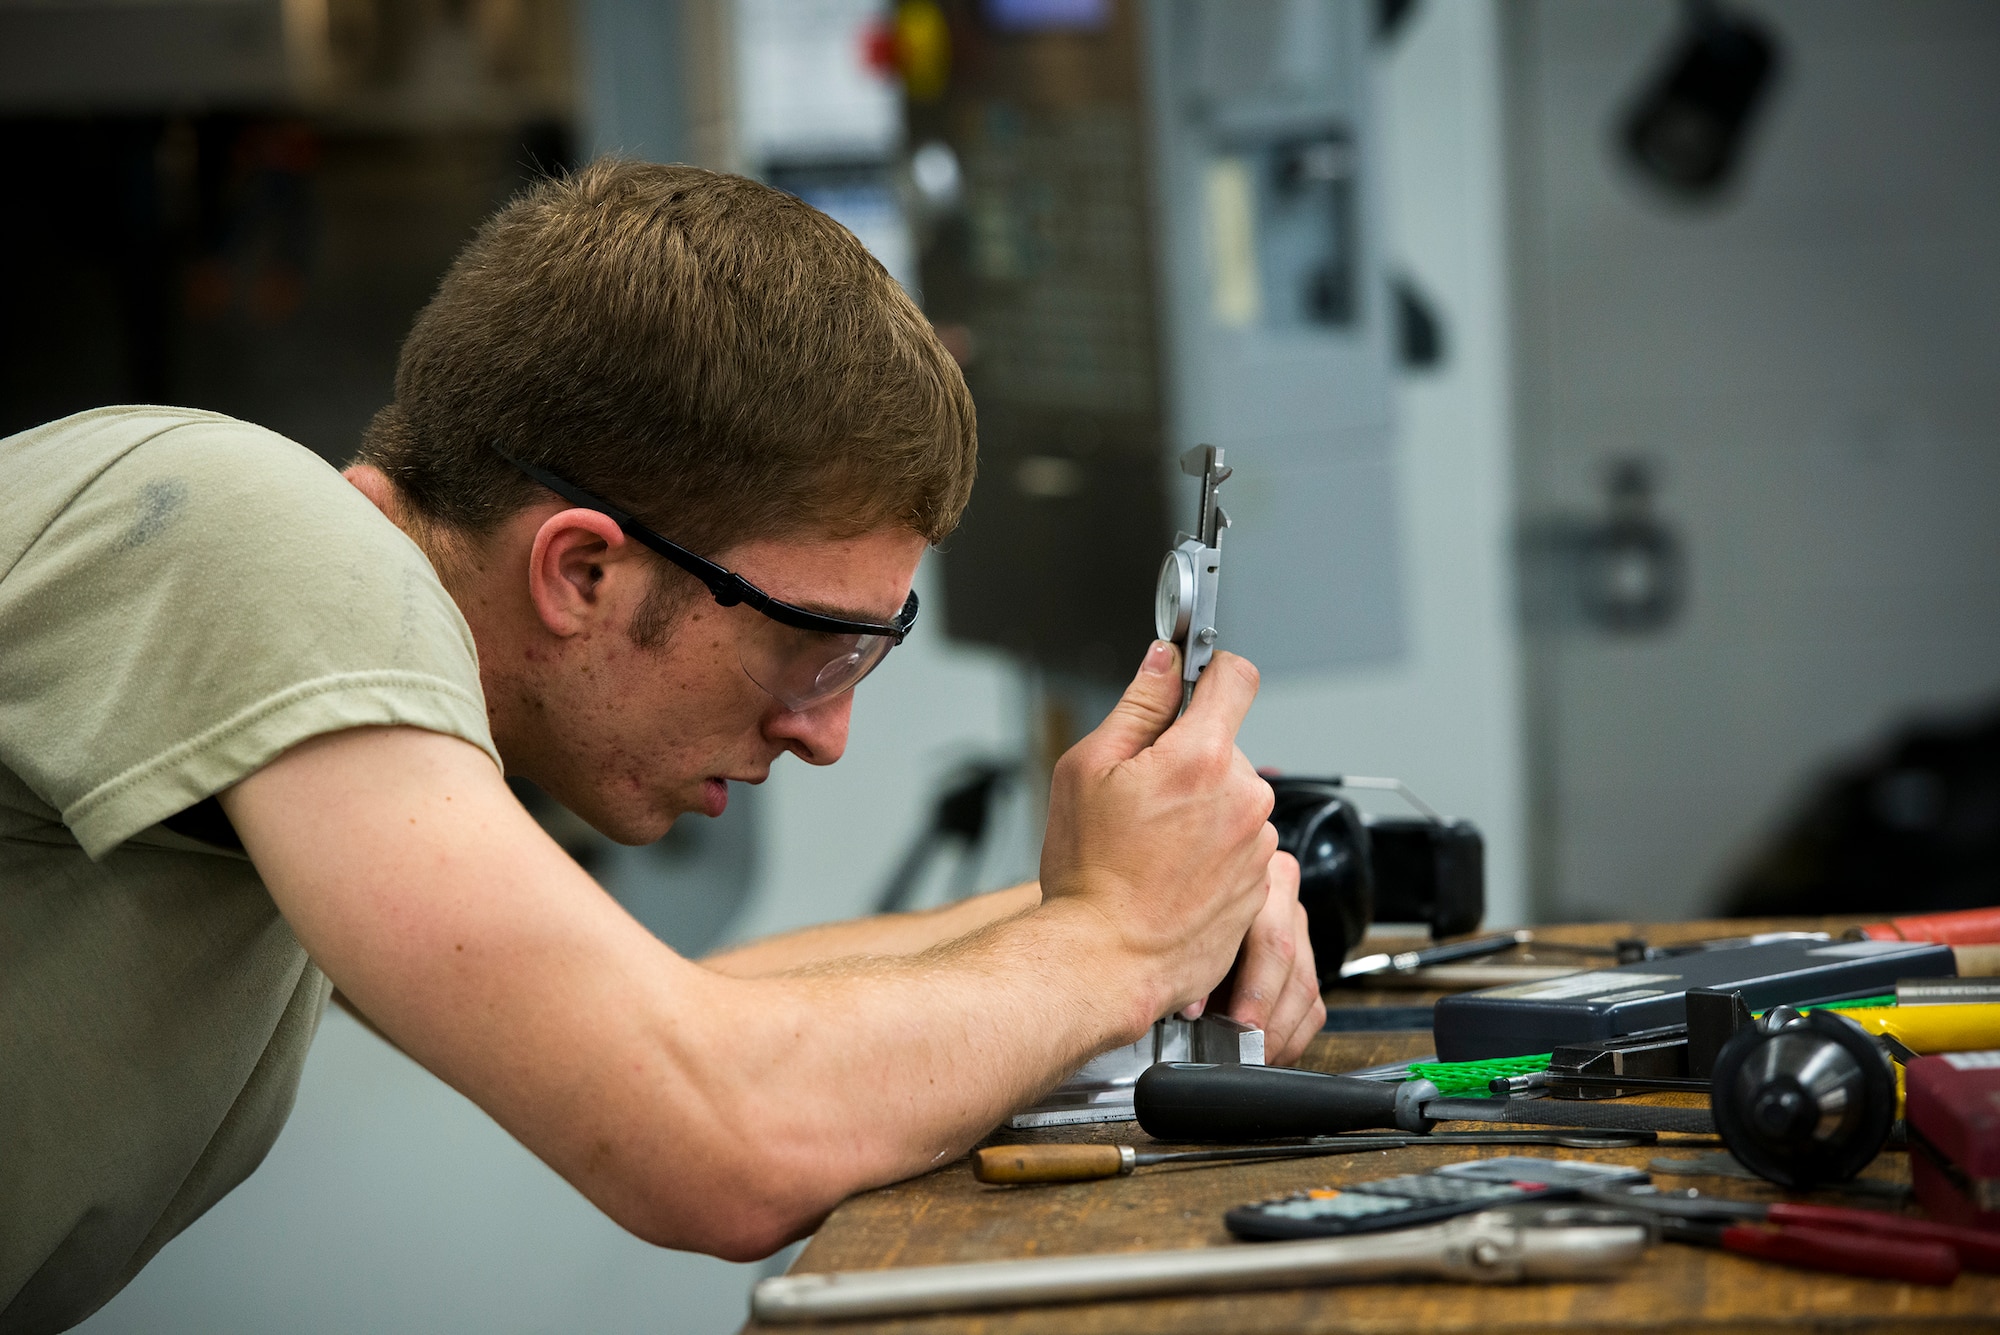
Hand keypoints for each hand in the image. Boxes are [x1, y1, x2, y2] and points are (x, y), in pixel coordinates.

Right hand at [1037, 642, 1277, 1029]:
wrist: (1106, 960)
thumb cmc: (1089, 875)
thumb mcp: (1087, 770)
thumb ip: (1136, 706)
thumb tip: (1162, 665)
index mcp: (1201, 759)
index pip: (1235, 678)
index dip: (1212, 670)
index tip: (1196, 680)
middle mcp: (1243, 799)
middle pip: (1225, 747)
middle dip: (1189, 759)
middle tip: (1141, 796)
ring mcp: (1257, 846)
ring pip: (1232, 799)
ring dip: (1202, 809)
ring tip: (1153, 846)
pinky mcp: (1260, 885)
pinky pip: (1238, 846)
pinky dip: (1211, 853)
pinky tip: (1170, 874)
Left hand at [1198, 851, 1325, 1065]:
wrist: (1189, 894)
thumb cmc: (1179, 910)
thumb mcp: (1183, 926)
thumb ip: (1188, 959)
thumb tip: (1190, 1009)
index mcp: (1257, 881)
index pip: (1271, 941)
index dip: (1258, 991)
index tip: (1241, 1025)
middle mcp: (1285, 903)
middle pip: (1292, 967)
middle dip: (1270, 1018)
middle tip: (1248, 1050)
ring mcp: (1298, 932)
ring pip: (1306, 989)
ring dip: (1282, 1033)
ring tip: (1255, 1058)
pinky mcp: (1305, 962)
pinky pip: (1312, 1006)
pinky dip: (1293, 1036)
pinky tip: (1270, 1054)